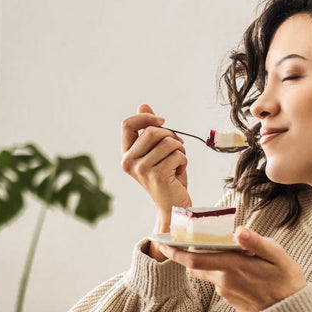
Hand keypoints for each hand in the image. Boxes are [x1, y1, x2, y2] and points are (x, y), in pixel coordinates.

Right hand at [121, 103, 191, 230]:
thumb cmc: (167, 177)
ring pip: (168, 142)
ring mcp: (142, 170)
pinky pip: (178, 155)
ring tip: (177, 164)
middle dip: (171, 136)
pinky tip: (178, 174)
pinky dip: (184, 162)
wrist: (173, 205)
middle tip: (177, 149)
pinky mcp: (157, 176)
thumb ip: (149, 130)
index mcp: (126, 155)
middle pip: (152, 131)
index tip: (162, 121)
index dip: (146, 117)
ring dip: (180, 151)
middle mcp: (129, 162)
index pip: (127, 124)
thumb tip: (143, 105)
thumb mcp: (157, 151)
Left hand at [156, 227, 307, 311]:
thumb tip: (239, 230)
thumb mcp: (278, 257)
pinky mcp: (230, 299)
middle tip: (173, 240)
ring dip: (202, 261)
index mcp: (233, 267)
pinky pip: (217, 281)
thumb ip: (256, 243)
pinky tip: (228, 262)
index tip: (162, 242)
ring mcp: (226, 292)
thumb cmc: (287, 282)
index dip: (175, 251)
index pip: (194, 259)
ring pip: (206, 273)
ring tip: (206, 247)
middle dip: (181, 254)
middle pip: (194, 266)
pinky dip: (216, 270)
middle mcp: (224, 281)